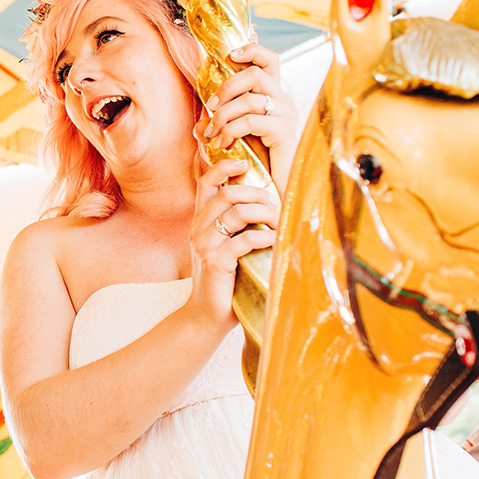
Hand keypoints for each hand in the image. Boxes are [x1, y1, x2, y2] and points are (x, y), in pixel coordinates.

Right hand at [184, 156, 277, 330]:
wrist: (207, 315)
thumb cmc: (225, 280)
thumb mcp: (227, 246)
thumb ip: (238, 225)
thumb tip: (270, 203)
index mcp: (201, 221)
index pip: (207, 182)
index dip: (224, 166)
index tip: (245, 163)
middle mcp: (198, 228)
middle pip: (228, 193)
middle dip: (257, 194)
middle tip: (275, 206)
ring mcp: (204, 245)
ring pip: (236, 212)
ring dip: (265, 215)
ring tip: (279, 225)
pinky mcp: (215, 262)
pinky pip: (243, 240)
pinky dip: (264, 237)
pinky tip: (275, 242)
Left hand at [201, 38, 297, 191]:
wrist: (278, 189)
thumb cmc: (258, 163)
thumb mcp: (235, 139)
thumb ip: (218, 127)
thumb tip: (199, 123)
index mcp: (274, 96)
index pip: (269, 59)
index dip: (252, 49)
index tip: (229, 55)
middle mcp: (283, 101)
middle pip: (255, 73)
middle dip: (226, 87)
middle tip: (210, 107)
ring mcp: (286, 115)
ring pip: (249, 98)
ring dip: (223, 114)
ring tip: (212, 133)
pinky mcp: (284, 132)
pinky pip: (250, 121)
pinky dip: (230, 130)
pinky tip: (222, 144)